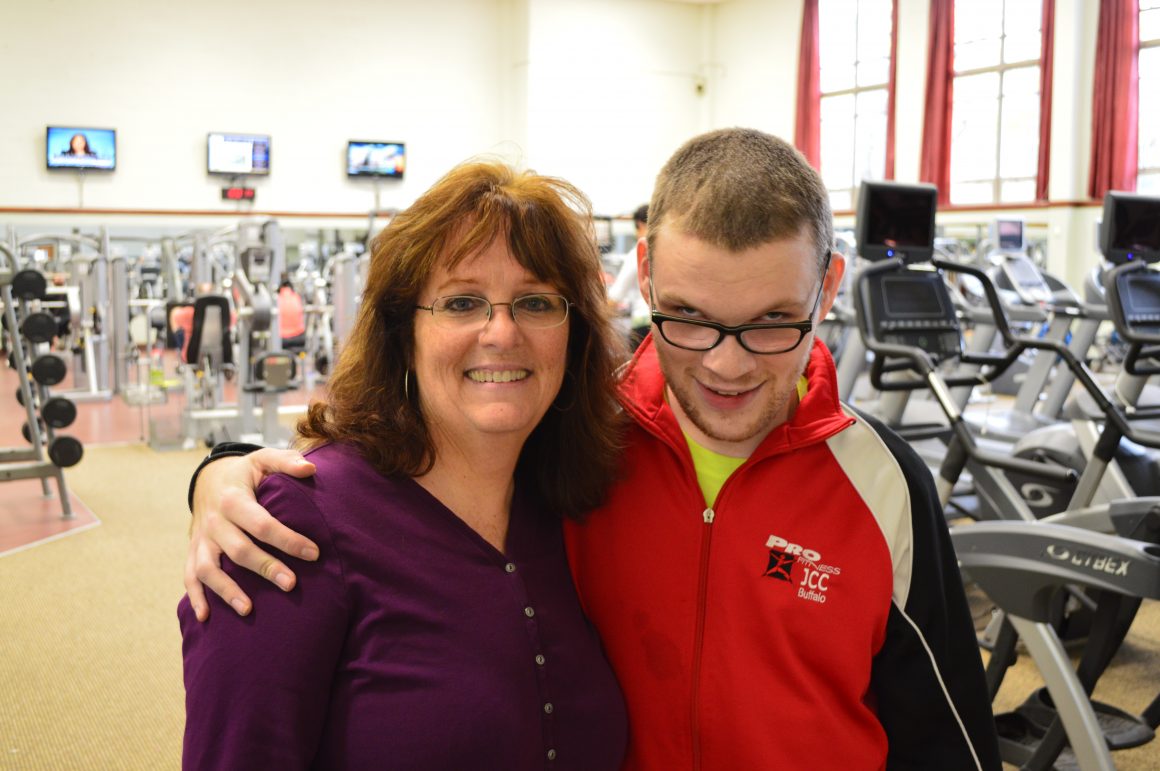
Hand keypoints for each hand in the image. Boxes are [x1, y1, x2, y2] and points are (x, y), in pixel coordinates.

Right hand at [184, 448, 317, 620]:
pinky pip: (190, 577)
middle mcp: (215, 522)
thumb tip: (311, 468)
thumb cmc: (245, 474)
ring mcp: (201, 540)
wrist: (209, 480)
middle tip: (291, 584)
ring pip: (209, 568)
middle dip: (265, 567)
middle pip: (239, 550)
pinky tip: (206, 618)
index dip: (288, 539)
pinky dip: (195, 597)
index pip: (262, 523)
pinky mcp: (193, 552)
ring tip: (248, 609)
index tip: (314, 553)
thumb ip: (286, 462)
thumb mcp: (263, 460)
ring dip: (226, 590)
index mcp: (234, 500)